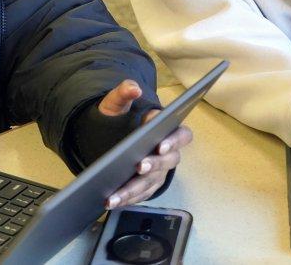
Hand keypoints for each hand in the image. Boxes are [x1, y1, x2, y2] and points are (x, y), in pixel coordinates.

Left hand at [98, 80, 192, 209]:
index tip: (160, 144)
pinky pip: (141, 195)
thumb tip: (133, 88)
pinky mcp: (146, 186)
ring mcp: (158, 171)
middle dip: (154, 165)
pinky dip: (128, 199)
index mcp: (166, 129)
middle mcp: (167, 153)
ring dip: (134, 190)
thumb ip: (124, 92)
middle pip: (168, 162)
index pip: (181, 135)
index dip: (174, 141)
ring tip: (115, 195)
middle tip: (139, 166)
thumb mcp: (117, 103)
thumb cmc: (119, 118)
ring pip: (151, 183)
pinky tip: (113, 201)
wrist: (109, 135)